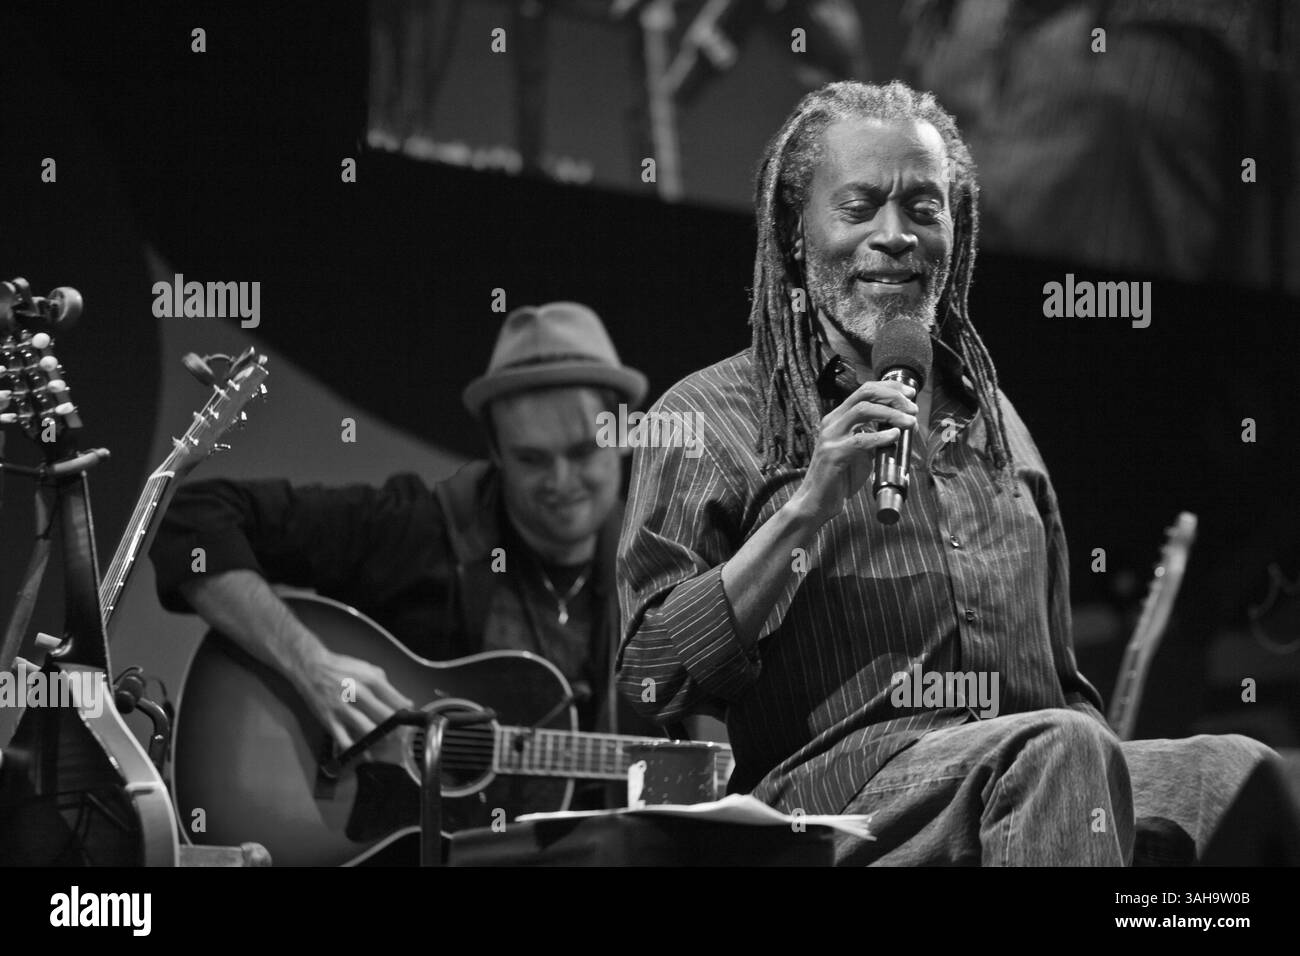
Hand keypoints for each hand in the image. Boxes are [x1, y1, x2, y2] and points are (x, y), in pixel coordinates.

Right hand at [294, 646, 413, 754]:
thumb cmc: (342, 668)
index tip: (409, 719)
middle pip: (385, 717)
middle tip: (401, 734)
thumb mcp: (367, 668)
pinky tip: (365, 753)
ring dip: (380, 740)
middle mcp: (359, 694)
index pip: (396, 701)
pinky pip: (345, 740)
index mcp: (371, 680)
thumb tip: (401, 701)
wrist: (311, 668)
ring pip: (368, 730)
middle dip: (397, 728)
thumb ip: (384, 685)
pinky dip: (356, 750)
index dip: (406, 713)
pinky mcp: (330, 720)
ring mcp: (344, 709)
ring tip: (386, 743)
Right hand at [790, 379, 916, 525]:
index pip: (865, 391)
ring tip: (910, 422)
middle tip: (912, 408)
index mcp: (838, 418)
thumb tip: (901, 429)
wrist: (817, 501)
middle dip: (893, 396)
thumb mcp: (861, 452)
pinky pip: (860, 440)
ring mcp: (831, 437)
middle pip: (864, 394)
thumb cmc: (840, 477)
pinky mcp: (833, 454)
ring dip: (891, 413)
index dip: (890, 388)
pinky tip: (895, 437)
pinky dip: (881, 436)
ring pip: (863, 410)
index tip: (910, 393)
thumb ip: (875, 437)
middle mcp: (832, 422)